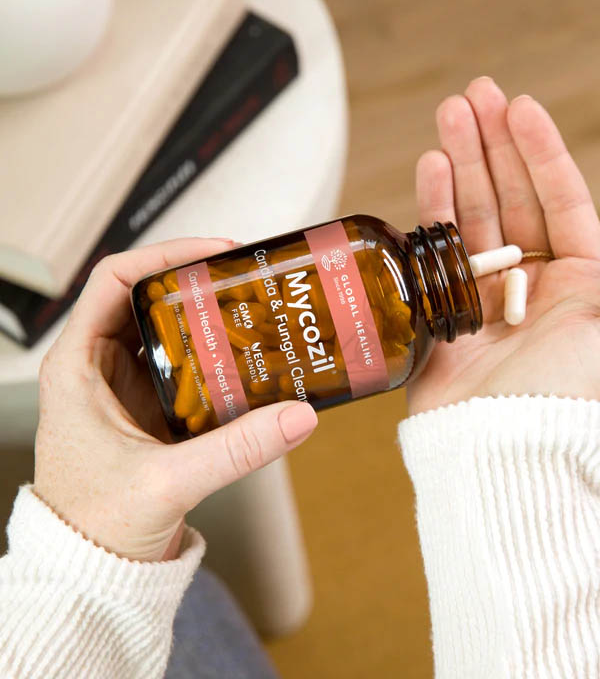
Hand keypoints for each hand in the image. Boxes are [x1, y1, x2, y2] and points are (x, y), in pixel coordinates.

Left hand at [34, 239, 316, 561]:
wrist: (93, 570)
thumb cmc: (96, 527)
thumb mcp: (167, 481)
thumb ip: (236, 450)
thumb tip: (297, 416)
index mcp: (77, 366)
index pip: (113, 280)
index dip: (163, 255)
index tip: (213, 255)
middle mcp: (97, 366)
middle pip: (147, 296)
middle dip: (195, 281)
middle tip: (243, 276)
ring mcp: (125, 385)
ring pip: (167, 328)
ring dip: (206, 315)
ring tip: (251, 306)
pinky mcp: (149, 406)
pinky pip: (183, 362)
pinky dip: (214, 352)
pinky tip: (245, 355)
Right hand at [408, 77, 599, 414]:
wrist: (501, 448)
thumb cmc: (569, 401)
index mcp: (578, 282)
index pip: (559, 199)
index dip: (540, 151)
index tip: (519, 106)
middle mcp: (530, 281)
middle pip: (511, 197)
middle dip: (492, 145)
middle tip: (471, 95)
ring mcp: (484, 291)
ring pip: (472, 214)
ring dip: (460, 164)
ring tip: (447, 117)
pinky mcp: (443, 307)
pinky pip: (438, 248)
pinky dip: (433, 207)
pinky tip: (428, 168)